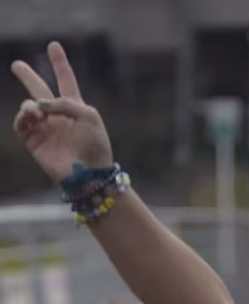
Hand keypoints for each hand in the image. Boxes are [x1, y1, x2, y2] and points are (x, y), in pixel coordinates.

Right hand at [11, 42, 111, 182]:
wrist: (89, 175)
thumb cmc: (94, 145)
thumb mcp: (88, 115)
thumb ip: (65, 102)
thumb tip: (40, 105)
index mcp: (75, 107)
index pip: (66, 80)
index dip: (59, 64)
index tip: (53, 46)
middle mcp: (58, 116)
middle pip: (39, 90)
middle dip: (28, 77)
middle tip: (17, 65)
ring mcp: (45, 129)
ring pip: (28, 107)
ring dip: (30, 106)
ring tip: (37, 114)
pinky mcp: (35, 142)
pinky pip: (21, 124)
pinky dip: (22, 118)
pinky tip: (31, 119)